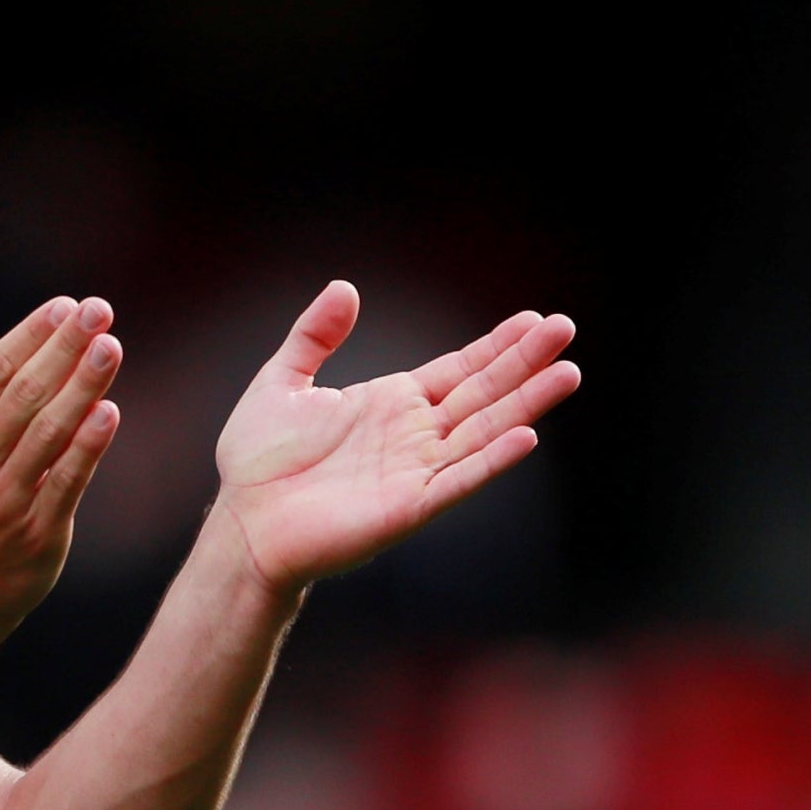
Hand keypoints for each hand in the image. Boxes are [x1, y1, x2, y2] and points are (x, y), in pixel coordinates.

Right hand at [0, 296, 123, 645]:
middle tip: (100, 310)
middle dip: (65, 347)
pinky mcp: (37, 531)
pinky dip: (88, 446)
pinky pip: (66, 481)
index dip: (31, 334)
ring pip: (49, 432)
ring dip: (83, 386)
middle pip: (25, 393)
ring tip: (112, 348)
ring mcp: (5, 498)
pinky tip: (109, 412)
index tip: (65, 306)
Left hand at [214, 281, 578, 593]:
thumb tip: (345, 287)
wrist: (242, 522)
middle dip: (524, 362)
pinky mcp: (408, 507)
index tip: (535, 320)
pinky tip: (527, 435)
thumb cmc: (258, 461)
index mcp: (391, 403)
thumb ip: (314, 336)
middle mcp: (413, 435)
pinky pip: (458, 481)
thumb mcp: (282, 381)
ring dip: (525, 404)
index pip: (458, 370)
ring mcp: (415, 471)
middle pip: (482, 393)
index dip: (496, 346)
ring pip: (483, 432)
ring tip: (568, 373)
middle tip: (566, 330)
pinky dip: (492, 460)